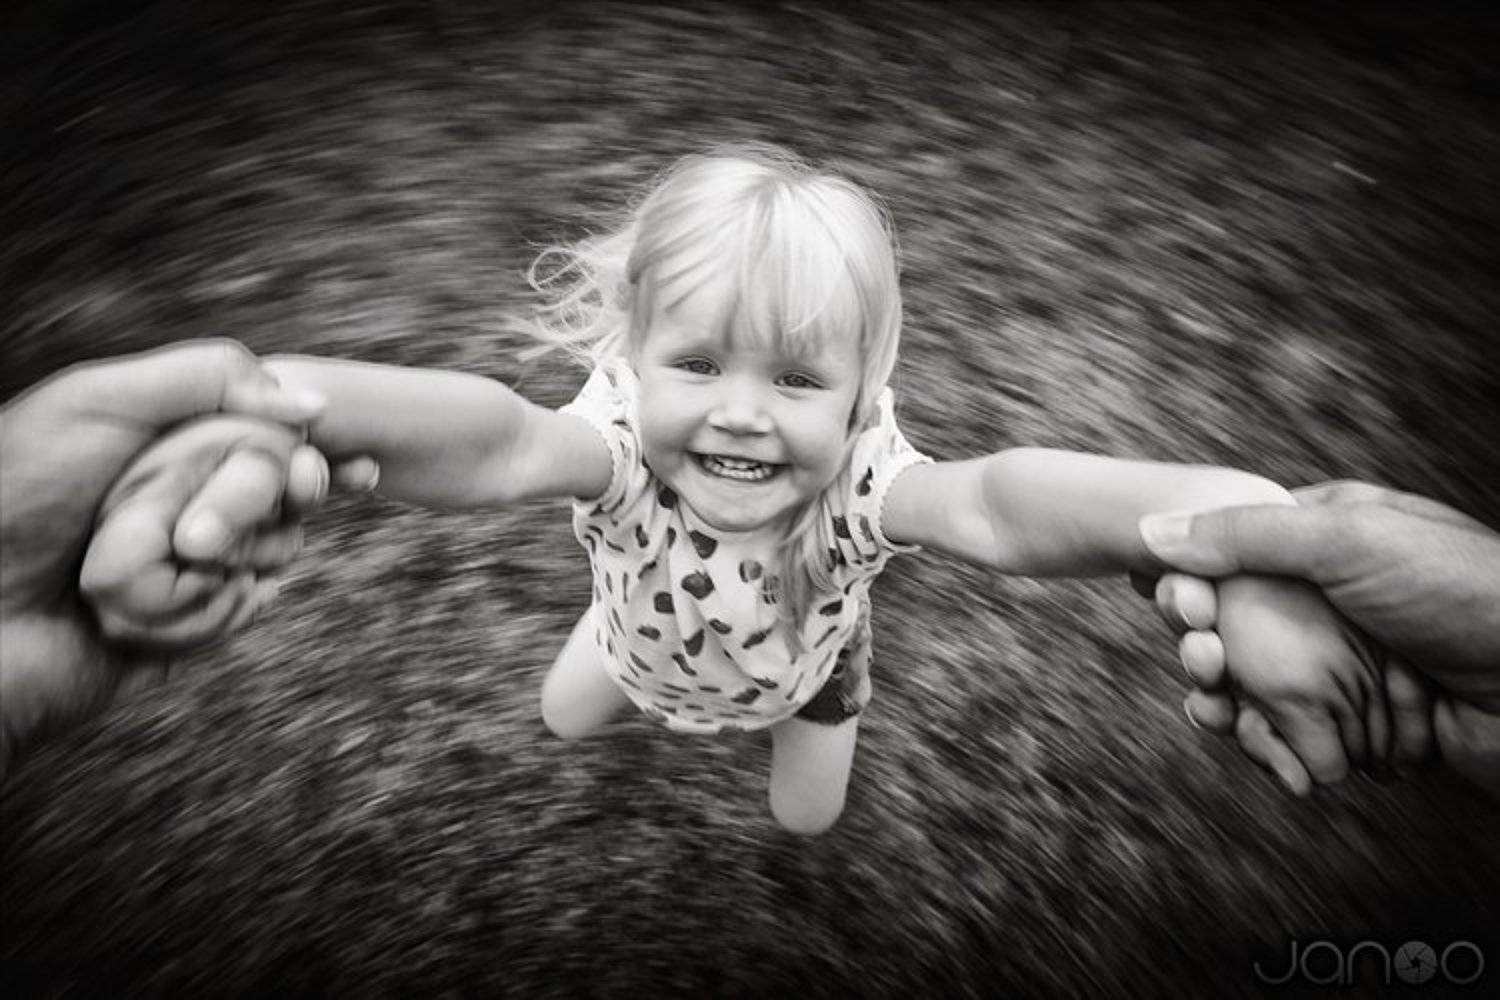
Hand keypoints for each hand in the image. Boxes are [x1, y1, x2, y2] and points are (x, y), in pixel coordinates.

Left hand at [0, 340, 369, 778]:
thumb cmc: (11, 497)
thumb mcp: (97, 404)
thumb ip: (205, 377)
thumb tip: (312, 399)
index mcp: (166, 438)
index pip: (271, 431)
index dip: (315, 448)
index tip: (353, 467)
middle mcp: (185, 494)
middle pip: (286, 490)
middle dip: (270, 499)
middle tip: (243, 510)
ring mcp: (191, 559)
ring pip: (277, 549)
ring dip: (240, 555)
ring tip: (180, 563)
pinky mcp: (190, 619)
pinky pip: (246, 605)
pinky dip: (218, 606)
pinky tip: (184, 604)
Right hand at [1142, 480, 1499, 794]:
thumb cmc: (1462, 594)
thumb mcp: (1349, 541)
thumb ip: (1248, 534)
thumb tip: (1153, 529)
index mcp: (1333, 536)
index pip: (1235, 552)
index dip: (1194, 580)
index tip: (1169, 605)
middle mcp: (1339, 596)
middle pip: (1241, 625)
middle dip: (1207, 650)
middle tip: (1199, 667)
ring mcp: (1354, 660)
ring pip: (1264, 686)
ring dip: (1232, 705)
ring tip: (1218, 717)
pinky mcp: (1369, 720)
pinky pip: (1301, 733)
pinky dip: (1276, 746)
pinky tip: (1264, 752)